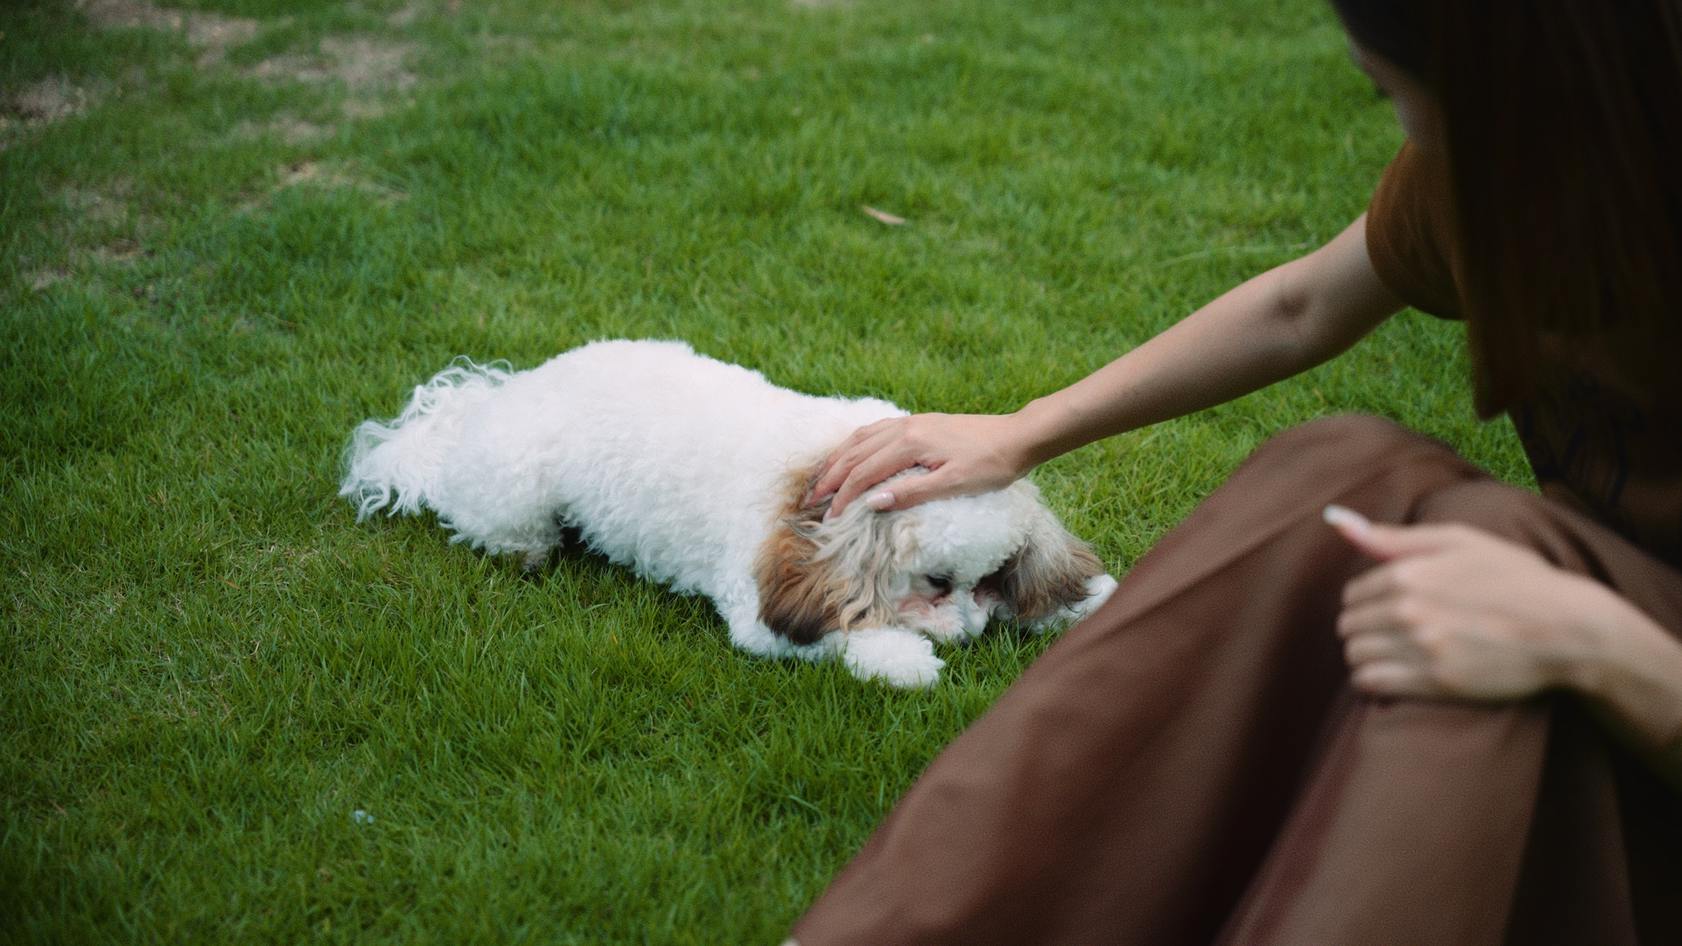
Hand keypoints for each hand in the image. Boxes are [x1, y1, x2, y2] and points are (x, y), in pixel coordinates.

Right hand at [808, 412, 1032, 516]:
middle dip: (830, 478)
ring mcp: (910, 422)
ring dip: (838, 459)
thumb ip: (911, 493)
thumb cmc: (990, 466)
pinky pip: (875, 431)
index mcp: (910, 443)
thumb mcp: (953, 485)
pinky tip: (851, 454)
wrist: (1017, 438)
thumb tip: (872, 503)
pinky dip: (855, 444)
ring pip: (861, 439)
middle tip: (810, 501)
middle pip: (854, 454)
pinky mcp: (919, 423)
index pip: (863, 473)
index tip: (829, 518)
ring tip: (821, 479)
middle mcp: (904, 428)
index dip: (843, 496)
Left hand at [1325, 505, 1612, 701]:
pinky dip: (1373, 681)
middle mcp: (1409, 610)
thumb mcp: (1459, 542)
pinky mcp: (1437, 682)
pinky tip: (1393, 675)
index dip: (1366, 602)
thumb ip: (1392, 537)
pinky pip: (1372, 684)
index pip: (1352, 595)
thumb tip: (1335, 519)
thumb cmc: (1515, 578)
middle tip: (1389, 632)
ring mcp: (1422, 648)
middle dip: (1363, 628)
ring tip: (1391, 654)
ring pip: (1355, 656)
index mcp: (1410, 573)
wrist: (1568, 629)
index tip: (1386, 608)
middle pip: (1349, 626)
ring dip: (1365, 656)